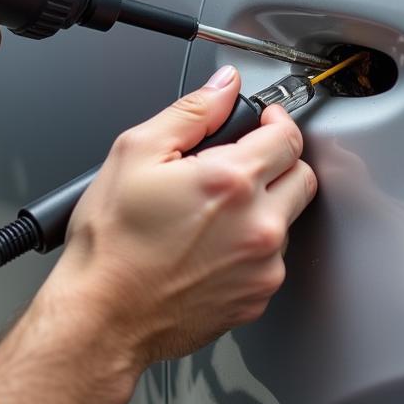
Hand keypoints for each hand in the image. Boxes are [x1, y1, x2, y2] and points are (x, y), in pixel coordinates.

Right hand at [0, 66, 315, 403]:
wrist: (102, 316)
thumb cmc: (111, 244)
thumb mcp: (135, 153)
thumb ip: (191, 111)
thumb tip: (223, 87)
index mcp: (232, 182)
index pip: (288, 136)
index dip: (275, 121)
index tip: (262, 122)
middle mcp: (259, 225)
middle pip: (301, 176)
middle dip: (277, 162)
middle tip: (240, 164)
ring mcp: (262, 267)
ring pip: (286, 220)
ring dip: (263, 207)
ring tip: (211, 214)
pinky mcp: (257, 298)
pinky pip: (270, 261)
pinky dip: (250, 248)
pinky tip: (209, 248)